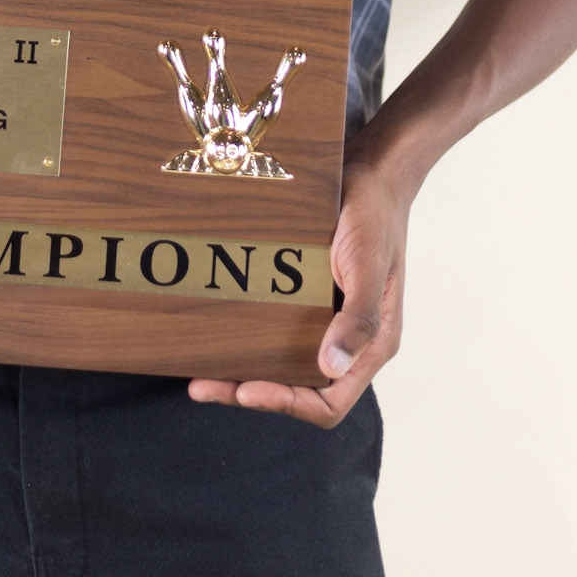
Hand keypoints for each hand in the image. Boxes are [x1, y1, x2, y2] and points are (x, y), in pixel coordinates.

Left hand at [187, 151, 407, 427]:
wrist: (371, 173)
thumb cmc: (375, 215)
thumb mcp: (368, 264)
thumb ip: (358, 318)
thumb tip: (332, 368)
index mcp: (373, 343)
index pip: (330, 401)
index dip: (288, 403)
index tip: (248, 390)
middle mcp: (349, 340)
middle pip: (300, 389)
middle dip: (252, 392)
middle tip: (204, 386)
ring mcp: (327, 320)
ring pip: (285, 364)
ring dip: (245, 371)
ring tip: (202, 371)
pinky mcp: (310, 299)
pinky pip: (278, 331)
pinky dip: (249, 338)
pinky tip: (218, 331)